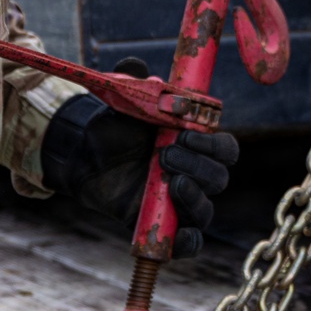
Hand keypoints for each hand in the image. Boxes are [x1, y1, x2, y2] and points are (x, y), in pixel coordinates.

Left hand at [41, 91, 238, 257]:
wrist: (85, 158)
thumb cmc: (114, 129)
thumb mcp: (123, 103)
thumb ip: (134, 81)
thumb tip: (138, 67)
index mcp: (196, 145)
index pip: (225, 149)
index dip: (212, 144)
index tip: (185, 134)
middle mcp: (195, 173)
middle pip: (219, 178)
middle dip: (198, 165)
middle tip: (165, 155)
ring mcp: (181, 203)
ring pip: (207, 210)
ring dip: (194, 198)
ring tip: (170, 182)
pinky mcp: (166, 227)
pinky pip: (190, 243)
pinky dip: (188, 242)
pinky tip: (179, 234)